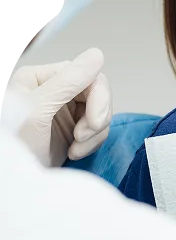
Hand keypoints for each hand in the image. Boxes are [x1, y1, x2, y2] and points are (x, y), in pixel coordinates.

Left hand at [10, 48, 111, 166]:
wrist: (10, 186)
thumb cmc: (14, 145)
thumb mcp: (38, 110)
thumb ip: (68, 81)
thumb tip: (97, 54)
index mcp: (43, 78)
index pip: (87, 75)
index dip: (99, 97)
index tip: (94, 123)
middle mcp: (56, 91)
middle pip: (98, 92)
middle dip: (96, 117)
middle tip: (83, 137)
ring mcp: (65, 111)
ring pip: (102, 111)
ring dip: (94, 133)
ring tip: (76, 148)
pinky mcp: (73, 131)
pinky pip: (98, 129)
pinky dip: (92, 143)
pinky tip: (74, 152)